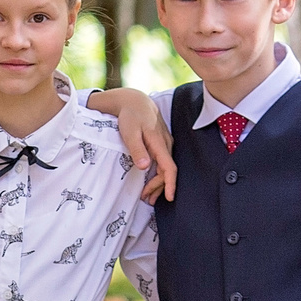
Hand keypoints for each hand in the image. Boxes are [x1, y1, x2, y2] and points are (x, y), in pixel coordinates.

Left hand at [91, 87, 177, 203]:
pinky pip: (163, 161)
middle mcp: (166, 144)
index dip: (170, 184)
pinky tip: (151, 181)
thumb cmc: (131, 116)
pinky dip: (158, 173)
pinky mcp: (162, 143)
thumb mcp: (130, 133)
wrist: (135, 101)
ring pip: (165, 167)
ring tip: (148, 195)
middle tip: (146, 199)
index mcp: (159, 143)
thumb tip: (145, 166)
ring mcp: (165, 143)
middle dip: (159, 187)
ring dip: (158, 182)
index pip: (169, 167)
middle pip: (167, 170)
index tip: (170, 197)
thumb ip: (137, 150)